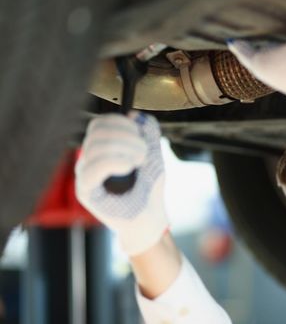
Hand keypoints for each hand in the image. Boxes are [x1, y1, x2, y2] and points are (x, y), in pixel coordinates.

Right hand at [75, 112, 168, 255]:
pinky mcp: (85, 192)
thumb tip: (134, 115)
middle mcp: (88, 160)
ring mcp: (84, 176)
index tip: (141, 136)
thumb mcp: (154, 154)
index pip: (99, 124)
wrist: (150, 217)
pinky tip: (128, 168)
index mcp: (101, 150)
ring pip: (96, 146)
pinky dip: (115, 162)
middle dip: (127, 136)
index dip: (121, 123)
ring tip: (139, 162)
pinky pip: (93, 167)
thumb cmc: (149, 188)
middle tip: (144, 153)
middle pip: (97, 132)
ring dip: (125, 149)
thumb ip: (148, 132)